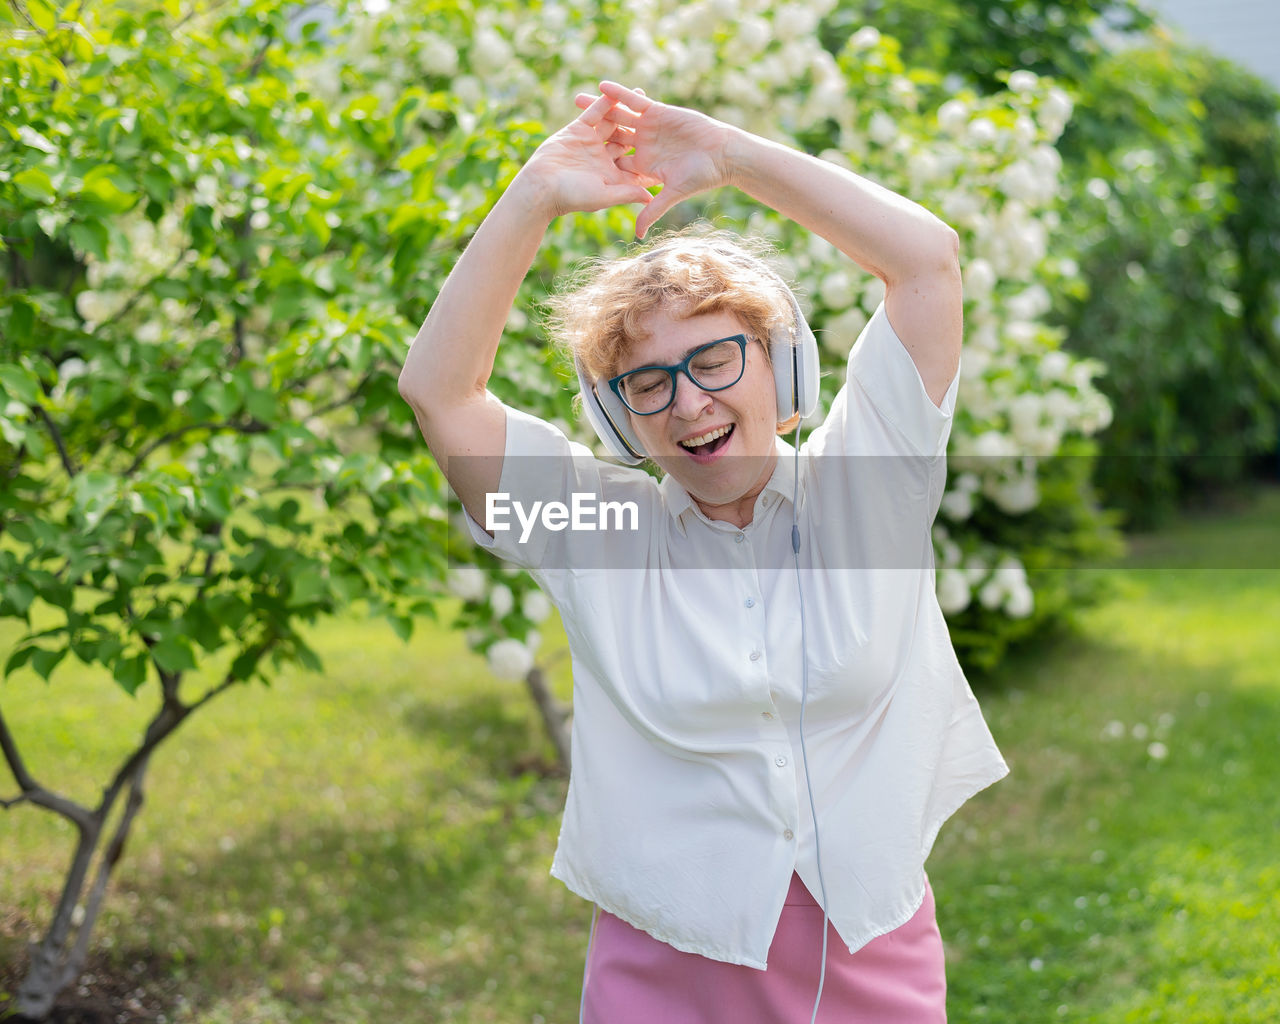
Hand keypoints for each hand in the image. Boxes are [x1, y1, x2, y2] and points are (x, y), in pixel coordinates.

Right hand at [518, 93, 654, 219]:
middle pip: (629, 140)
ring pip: (614, 123)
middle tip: (665, 115)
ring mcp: (592, 143)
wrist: (540, 185)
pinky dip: (605, 102)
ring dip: (627, 110)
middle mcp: (604, 158)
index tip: (673, 149)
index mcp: (613, 175)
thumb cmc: (572, 196)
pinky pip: (595, 112)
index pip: (638, 165)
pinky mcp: (578, 129)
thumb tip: (652, 197)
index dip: (655, 157)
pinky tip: (618, 91)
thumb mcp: (605, 194)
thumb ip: (628, 193)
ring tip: (644, 96)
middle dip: (645, 128)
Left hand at [574, 82, 732, 238]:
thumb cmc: (702, 177)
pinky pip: (635, 101)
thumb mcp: (672, 194)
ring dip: (598, 108)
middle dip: (589, 133)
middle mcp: (642, 146)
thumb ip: (652, 211)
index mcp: (642, 166)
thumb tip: (637, 236)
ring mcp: (649, 127)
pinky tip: (602, 86)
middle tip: (565, 130)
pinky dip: (620, 94)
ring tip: (576, 100)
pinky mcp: (658, 111)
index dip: (594, 163)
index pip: (613, 165)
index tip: (571, 165)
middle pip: (609, 138)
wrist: (723, 154)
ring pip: (618, 117)